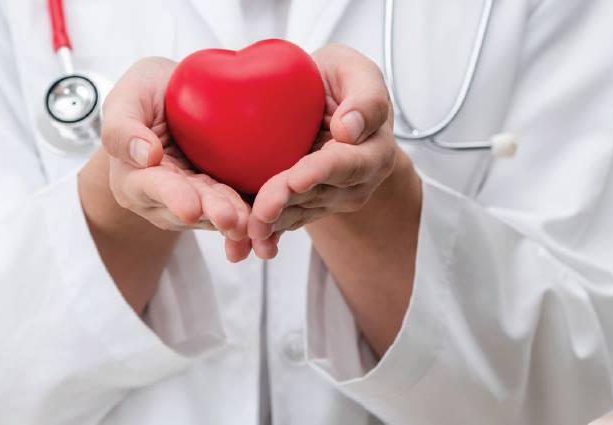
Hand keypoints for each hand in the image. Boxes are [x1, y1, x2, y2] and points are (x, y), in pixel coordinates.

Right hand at [102, 57, 252, 261]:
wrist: (177, 96)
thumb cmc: (146, 94)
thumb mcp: (126, 97)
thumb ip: (123, 127)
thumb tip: (145, 156)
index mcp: (134, 178)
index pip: (153, 187)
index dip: (173, 197)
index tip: (190, 208)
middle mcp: (163, 199)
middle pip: (191, 206)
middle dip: (212, 213)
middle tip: (231, 219)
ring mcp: (195, 201)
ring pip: (216, 213)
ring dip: (235, 221)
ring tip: (252, 223)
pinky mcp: (222, 197)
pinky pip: (238, 209)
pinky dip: (252, 218)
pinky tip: (268, 226)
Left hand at [247, 44, 397, 258]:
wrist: (323, 102)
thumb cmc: (340, 81)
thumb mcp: (356, 71)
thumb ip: (365, 97)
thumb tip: (349, 129)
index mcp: (372, 152)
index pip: (348, 163)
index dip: (322, 172)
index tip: (297, 177)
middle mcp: (352, 184)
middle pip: (317, 194)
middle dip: (287, 203)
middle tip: (261, 209)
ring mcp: (326, 199)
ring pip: (296, 213)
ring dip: (271, 224)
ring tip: (246, 231)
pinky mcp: (300, 206)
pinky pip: (281, 221)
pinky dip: (261, 232)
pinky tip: (240, 244)